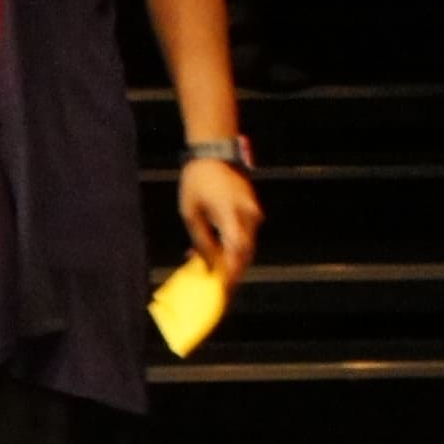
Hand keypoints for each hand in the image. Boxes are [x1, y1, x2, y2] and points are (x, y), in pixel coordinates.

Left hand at [177, 158, 261, 276]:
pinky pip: (247, 235)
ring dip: (232, 261)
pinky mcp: (253, 212)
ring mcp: (253, 212)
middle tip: (218, 288)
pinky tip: (217, 253)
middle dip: (232, 272)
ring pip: (247, 247)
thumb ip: (200, 240)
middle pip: (245, 253)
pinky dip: (234, 248)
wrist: (215, 155)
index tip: (223, 287)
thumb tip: (206, 264)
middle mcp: (247, 213)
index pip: (236, 249)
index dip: (232, 271)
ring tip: (213, 270)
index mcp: (229, 212)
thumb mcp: (190, 212)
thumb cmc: (198, 181)